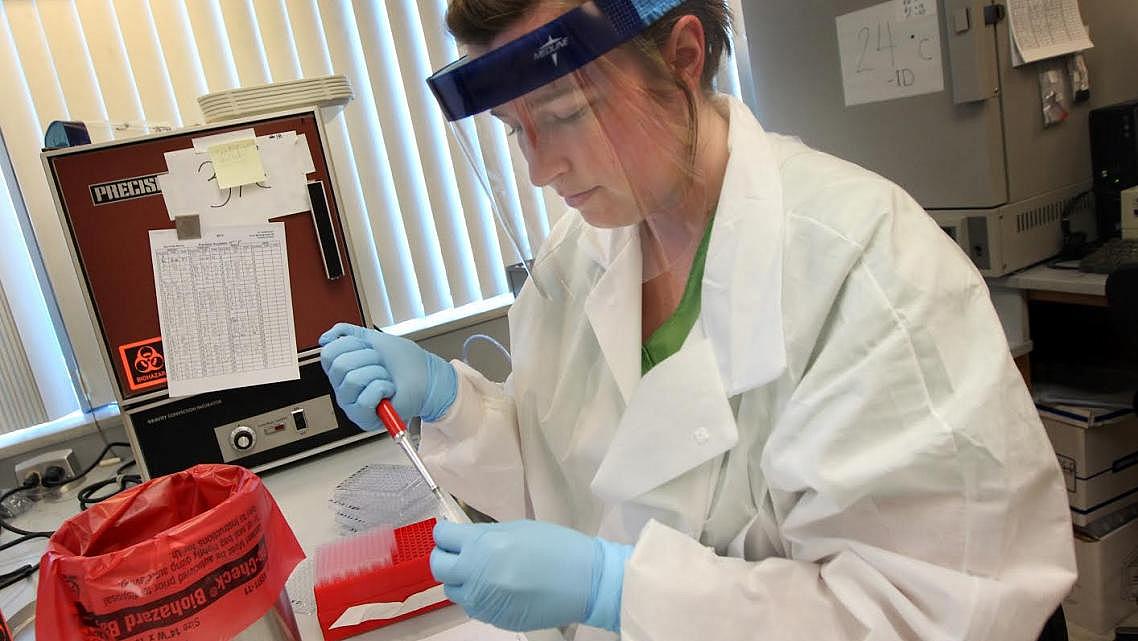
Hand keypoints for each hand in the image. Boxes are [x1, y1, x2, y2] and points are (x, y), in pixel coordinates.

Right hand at [319, 323, 456, 429]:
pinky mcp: (364, 417)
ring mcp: (351, 403)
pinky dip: (382, 389)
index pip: (329, 353)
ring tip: (387, 379)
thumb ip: (349, 334)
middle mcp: (343, 387)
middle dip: (368, 358)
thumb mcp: (375, 340)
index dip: (352, 344)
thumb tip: (326, 337)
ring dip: (378, 374)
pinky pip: (364, 399)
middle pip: (339, 365)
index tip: (369, 348)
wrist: (426, 377)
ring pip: (353, 380)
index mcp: (343, 369)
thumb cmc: (405, 363)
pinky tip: (388, 391)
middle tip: (381, 364)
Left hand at [429, 520, 631, 631]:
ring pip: (453, 591)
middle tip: (459, 552)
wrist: (586, 582)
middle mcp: (477, 575)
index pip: (442, 537)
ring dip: (461, 580)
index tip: (451, 533)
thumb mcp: (517, 529)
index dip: (446, 533)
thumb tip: (465, 539)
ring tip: (482, 572)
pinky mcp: (494, 619)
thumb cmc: (558, 548)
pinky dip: (478, 597)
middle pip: (439, 567)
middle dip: (445, 556)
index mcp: (483, 546)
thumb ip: (485, 535)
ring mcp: (484, 601)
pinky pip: (473, 607)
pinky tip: (498, 588)